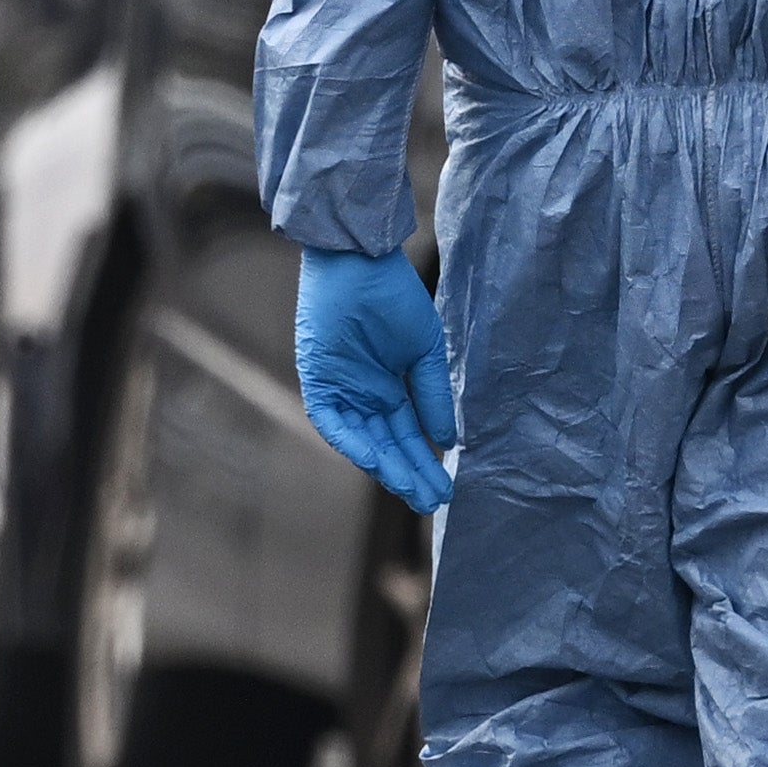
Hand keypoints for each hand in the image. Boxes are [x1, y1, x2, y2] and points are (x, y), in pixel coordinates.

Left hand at [293, 249, 457, 514]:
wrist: (360, 263)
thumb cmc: (393, 298)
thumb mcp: (425, 352)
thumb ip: (433, 396)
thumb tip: (448, 440)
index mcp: (390, 386)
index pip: (408, 434)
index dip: (425, 462)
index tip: (445, 488)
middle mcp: (365, 394)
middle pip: (387, 444)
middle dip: (409, 474)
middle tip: (430, 503)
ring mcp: (341, 389)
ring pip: (363, 439)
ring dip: (385, 466)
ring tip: (410, 491)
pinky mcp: (319, 381)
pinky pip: (332, 420)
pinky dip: (351, 440)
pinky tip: (375, 459)